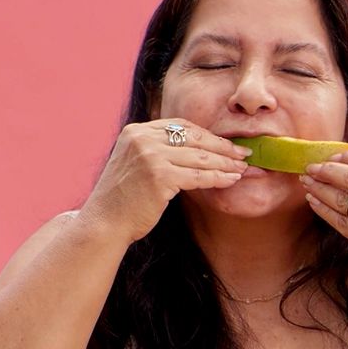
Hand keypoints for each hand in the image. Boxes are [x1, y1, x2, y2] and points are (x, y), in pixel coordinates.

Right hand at [78, 120, 248, 242]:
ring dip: (226, 163)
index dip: (208, 135)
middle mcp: (142, 138)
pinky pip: (198, 175)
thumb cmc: (124, 199)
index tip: (226, 143)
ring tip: (242, 168)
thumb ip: (159, 150)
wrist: (104, 222)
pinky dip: (218, 178)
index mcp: (136, 131)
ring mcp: (150, 156)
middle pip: (194, 138)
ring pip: (200, 157)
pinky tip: (230, 180)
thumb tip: (199, 149)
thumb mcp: (136, 163)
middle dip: (223, 146)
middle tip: (243, 153)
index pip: (181, 125)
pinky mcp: (159, 176)